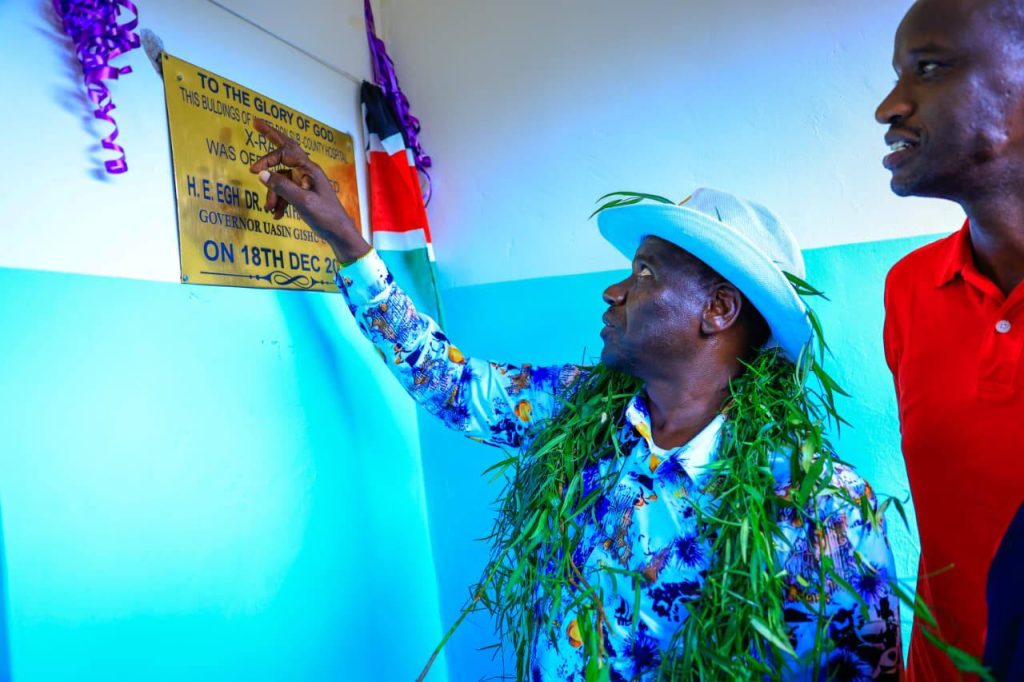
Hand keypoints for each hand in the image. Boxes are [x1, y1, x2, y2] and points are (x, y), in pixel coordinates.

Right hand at [248, 118, 369, 261]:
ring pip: (282, 180)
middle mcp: (308, 172)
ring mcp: (306, 182)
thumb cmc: (325, 216)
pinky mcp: (304, 194)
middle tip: (256, 124)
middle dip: (271, 139)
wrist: (339, 234)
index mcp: (309, 169)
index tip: (253, 170)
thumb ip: (282, 187)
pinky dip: (280, 202)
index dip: (268, 158)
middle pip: (286, 151)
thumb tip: (262, 174)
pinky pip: (287, 192)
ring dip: (273, 193)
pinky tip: (277, 215)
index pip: (285, 152)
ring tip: (269, 209)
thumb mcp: (302, 202)